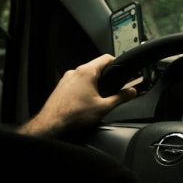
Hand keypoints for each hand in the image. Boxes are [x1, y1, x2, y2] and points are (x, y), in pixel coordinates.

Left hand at [19, 54, 136, 138]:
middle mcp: (75, 72)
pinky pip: (76, 82)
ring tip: (99, 96)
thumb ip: (121, 98)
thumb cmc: (73, 115)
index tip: (123, 70)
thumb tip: (132, 91)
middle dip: (106, 75)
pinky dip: (83, 88)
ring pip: (85, 75)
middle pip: (96, 67)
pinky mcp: (60, 87)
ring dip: (94, 82)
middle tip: (114, 86)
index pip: (106, 58)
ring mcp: (66, 79)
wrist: (51, 124)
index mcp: (86, 72)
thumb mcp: (104, 107)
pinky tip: (85, 101)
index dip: (118, 62)